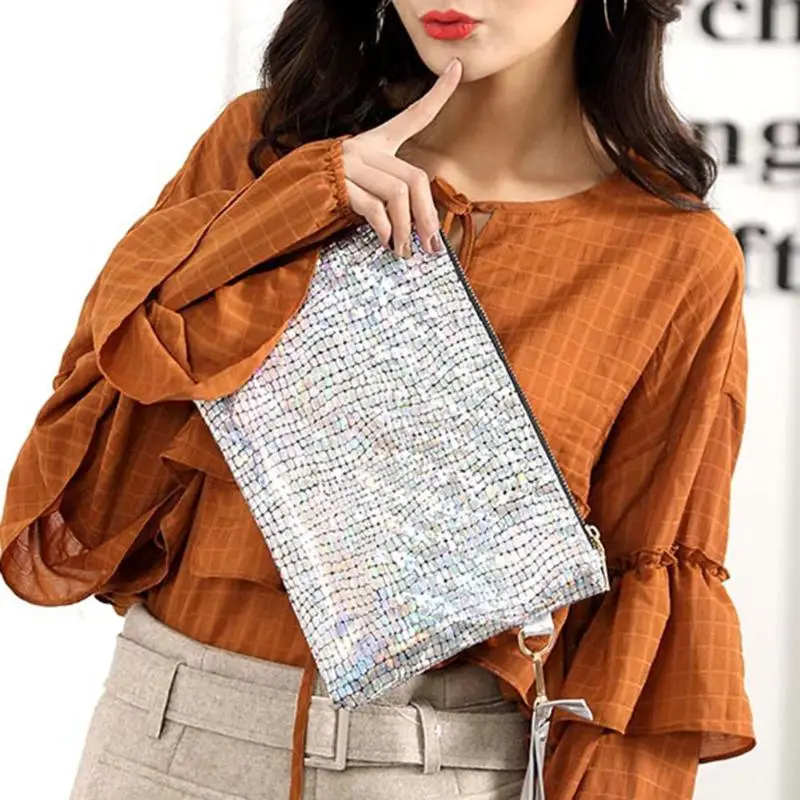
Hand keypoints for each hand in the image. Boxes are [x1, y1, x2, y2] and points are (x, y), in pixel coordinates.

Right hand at [342, 57, 462, 257]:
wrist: (286, 198)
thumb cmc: (331, 195)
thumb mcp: (365, 187)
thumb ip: (392, 195)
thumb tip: (425, 229)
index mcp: (377, 142)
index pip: (414, 115)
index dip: (438, 93)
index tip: (457, 67)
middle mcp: (365, 148)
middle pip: (413, 177)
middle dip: (426, 215)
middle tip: (431, 244)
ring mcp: (350, 164)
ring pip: (397, 193)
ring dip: (405, 228)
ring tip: (405, 250)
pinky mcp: (338, 183)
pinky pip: (373, 206)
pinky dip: (384, 228)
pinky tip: (385, 241)